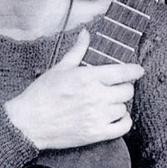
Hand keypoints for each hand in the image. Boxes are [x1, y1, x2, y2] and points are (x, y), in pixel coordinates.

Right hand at [4, 28, 142, 149]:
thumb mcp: (60, 68)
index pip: (123, 72)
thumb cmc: (42, 94)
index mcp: (88, 77)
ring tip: (110, 102)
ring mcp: (97, 117)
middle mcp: (96, 97)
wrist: (28, 122)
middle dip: (125, 86)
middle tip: (117, 87)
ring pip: (124, 108)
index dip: (135, 70)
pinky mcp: (95, 134)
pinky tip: (116, 116)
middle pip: (127, 91)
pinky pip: (122, 127)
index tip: (138, 70)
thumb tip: (86, 33)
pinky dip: (123, 121)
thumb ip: (78, 50)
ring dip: (119, 104)